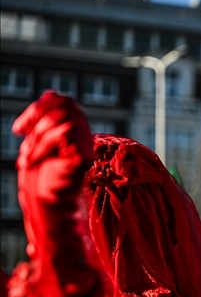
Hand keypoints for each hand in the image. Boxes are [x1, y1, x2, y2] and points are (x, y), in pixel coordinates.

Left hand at [13, 92, 92, 206]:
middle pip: (63, 105)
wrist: (48, 203)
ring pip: (62, 119)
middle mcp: (85, 134)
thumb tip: (50, 93)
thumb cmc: (42, 176)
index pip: (62, 100)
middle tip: (22, 138)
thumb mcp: (39, 141)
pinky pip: (64, 134)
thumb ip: (45, 119)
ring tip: (27, 157)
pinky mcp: (85, 156)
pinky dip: (41, 148)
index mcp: (76, 128)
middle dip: (36, 119)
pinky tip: (33, 162)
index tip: (18, 130)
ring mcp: (87, 145)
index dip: (38, 108)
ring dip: (37, 138)